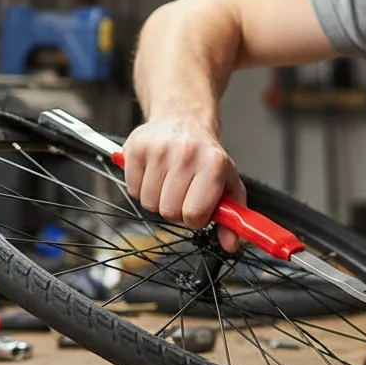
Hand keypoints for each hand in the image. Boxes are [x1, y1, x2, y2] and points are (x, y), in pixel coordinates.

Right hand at [122, 117, 245, 251]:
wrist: (183, 119)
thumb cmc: (206, 156)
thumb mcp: (228, 184)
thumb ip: (233, 218)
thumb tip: (230, 244)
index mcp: (213, 165)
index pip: (194, 214)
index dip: (195, 219)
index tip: (197, 210)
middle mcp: (186, 154)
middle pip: (168, 211)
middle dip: (175, 210)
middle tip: (182, 195)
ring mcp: (159, 150)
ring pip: (148, 203)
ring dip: (158, 200)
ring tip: (169, 183)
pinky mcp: (136, 148)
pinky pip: (132, 189)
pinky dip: (141, 188)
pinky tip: (154, 174)